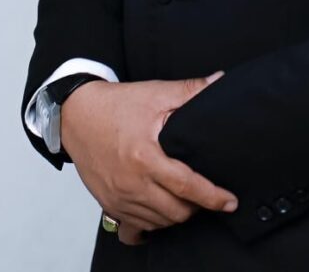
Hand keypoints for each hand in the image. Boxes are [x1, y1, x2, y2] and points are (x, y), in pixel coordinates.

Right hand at [60, 72, 237, 244]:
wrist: (77, 115)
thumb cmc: (118, 105)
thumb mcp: (157, 93)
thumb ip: (191, 89)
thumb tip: (220, 80)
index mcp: (146, 156)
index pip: (187, 186)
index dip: (213, 196)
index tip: (230, 201)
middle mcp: (132, 182)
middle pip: (175, 211)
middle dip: (197, 207)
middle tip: (206, 194)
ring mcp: (119, 197)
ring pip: (158, 223)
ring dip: (177, 215)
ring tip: (186, 199)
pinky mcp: (108, 204)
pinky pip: (135, 228)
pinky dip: (152, 225)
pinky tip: (160, 213)